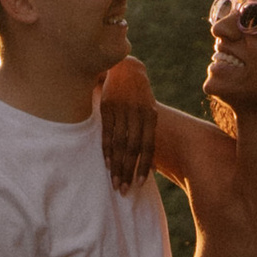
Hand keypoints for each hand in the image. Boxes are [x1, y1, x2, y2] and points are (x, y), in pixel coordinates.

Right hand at [98, 57, 156, 193]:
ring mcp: (121, 110)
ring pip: (118, 143)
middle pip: (132, 148)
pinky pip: (106, 132)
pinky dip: (106, 150)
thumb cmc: (139, 94)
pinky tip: (106, 163)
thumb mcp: (149, 109)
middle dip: (128, 170)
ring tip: (114, 182)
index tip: (138, 184)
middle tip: (123, 190)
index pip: (147, 146)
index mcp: (150, 115)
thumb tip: (150, 165)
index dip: (143, 166)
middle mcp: (137, 113)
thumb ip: (148, 134)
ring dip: (116, 164)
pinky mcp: (107, 106)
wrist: (124, 66)